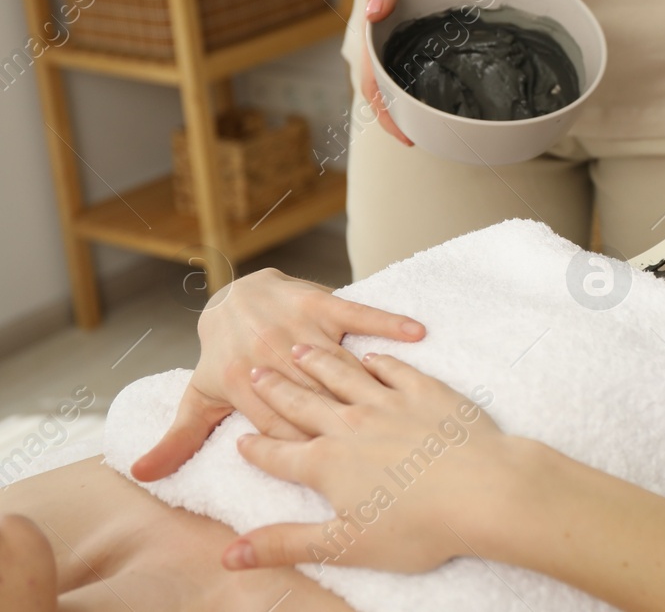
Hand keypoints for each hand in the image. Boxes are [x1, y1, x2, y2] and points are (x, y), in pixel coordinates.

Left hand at [129, 269, 425, 481]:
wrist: (233, 294)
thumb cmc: (223, 356)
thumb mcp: (201, 396)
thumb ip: (179, 439)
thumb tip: (142, 476)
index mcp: (241, 383)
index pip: (279, 427)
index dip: (305, 452)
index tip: (335, 473)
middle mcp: (269, 354)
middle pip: (314, 400)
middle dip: (343, 426)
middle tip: (380, 447)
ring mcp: (297, 326)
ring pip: (340, 365)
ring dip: (370, 386)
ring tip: (402, 407)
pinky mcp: (322, 301)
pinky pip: (359, 313)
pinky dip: (387, 323)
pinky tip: (417, 334)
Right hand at [222, 346, 530, 574]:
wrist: (483, 490)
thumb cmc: (418, 527)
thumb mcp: (343, 546)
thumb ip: (284, 544)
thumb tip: (229, 556)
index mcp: (326, 464)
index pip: (278, 455)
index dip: (257, 449)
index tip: (240, 438)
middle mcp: (350, 425)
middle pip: (302, 404)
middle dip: (275, 390)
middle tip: (255, 370)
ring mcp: (389, 403)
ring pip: (343, 375)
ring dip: (318, 362)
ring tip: (299, 348)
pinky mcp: (426, 390)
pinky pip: (394, 368)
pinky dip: (377, 360)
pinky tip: (371, 355)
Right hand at [361, 0, 461, 144]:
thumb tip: (373, 10)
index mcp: (372, 30)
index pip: (372, 82)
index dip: (385, 112)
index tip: (405, 136)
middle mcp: (389, 40)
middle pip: (390, 90)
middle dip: (407, 119)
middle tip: (437, 141)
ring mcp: (410, 39)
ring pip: (413, 81)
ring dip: (425, 105)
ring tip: (452, 129)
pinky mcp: (430, 32)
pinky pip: (435, 63)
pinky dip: (444, 81)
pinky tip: (466, 95)